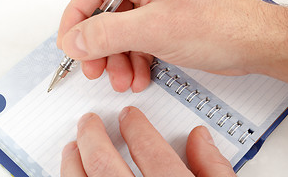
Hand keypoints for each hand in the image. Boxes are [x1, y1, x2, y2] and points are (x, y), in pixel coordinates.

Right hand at [57, 0, 287, 91]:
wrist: (255, 44)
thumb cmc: (221, 25)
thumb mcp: (155, 29)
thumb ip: (107, 33)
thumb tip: (74, 40)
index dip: (76, 19)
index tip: (69, 46)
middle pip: (105, 13)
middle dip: (99, 46)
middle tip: (95, 69)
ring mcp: (156, 2)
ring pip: (120, 31)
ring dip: (118, 59)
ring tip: (122, 80)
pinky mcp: (164, 21)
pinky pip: (137, 40)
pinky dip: (134, 60)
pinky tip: (138, 76)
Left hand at [60, 106, 235, 176]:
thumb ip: (215, 165)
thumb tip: (200, 138)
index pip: (150, 151)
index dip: (136, 129)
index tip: (128, 116)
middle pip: (107, 167)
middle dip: (93, 139)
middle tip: (88, 122)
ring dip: (75, 164)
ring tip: (72, 147)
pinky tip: (73, 174)